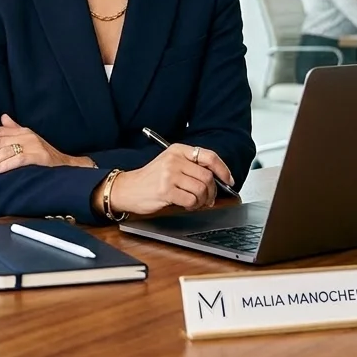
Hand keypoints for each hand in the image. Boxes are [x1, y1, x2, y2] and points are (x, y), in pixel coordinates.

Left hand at [0, 114, 86, 174]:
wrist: (68, 166)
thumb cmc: (45, 155)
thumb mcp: (28, 140)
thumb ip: (14, 130)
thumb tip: (2, 117)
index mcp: (21, 131)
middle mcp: (26, 135)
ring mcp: (34, 145)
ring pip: (5, 151)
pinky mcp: (40, 157)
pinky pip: (20, 159)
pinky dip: (6, 165)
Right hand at [100, 144, 233, 215]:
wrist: (127, 189)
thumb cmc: (150, 179)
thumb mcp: (170, 164)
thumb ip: (190, 166)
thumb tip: (218, 178)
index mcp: (177, 150)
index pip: (208, 156)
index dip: (223, 169)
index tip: (228, 180)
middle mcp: (174, 160)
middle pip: (207, 176)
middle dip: (212, 191)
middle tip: (208, 198)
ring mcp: (169, 175)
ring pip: (201, 189)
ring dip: (202, 201)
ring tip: (194, 202)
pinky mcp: (166, 190)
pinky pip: (191, 200)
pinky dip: (193, 206)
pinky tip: (186, 205)